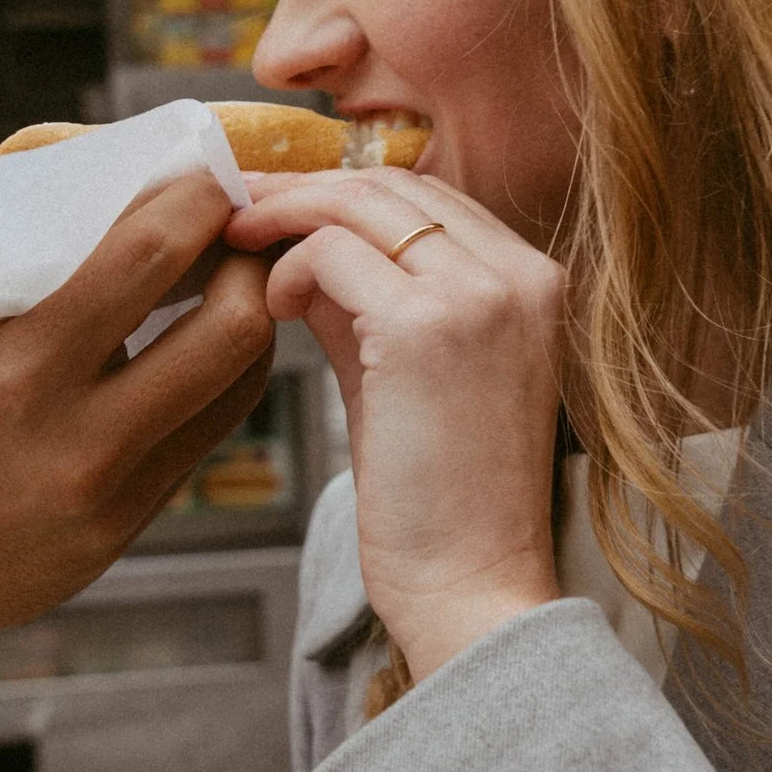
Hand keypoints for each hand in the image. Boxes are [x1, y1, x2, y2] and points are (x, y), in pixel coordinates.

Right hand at [0, 176, 274, 648]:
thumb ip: (43, 270)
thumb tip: (139, 198)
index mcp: (10, 353)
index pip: (144, 253)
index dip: (198, 200)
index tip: (206, 175)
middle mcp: (67, 424)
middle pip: (228, 322)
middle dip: (253, 262)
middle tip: (241, 234)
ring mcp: (105, 486)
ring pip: (237, 380)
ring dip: (253, 317)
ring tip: (231, 284)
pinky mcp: (123, 527)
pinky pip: (208, 434)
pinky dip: (221, 379)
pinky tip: (201, 353)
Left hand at [226, 169, 563, 677]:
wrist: (474, 588)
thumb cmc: (441, 503)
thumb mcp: (410, 376)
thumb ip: (371, 304)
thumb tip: (305, 252)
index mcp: (535, 282)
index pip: (428, 194)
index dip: (342, 191)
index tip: (279, 205)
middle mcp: (521, 275)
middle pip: (392, 183)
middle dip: (302, 189)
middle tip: (236, 210)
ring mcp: (481, 295)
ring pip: (358, 203)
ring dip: (284, 218)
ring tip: (237, 249)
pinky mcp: (427, 327)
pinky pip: (332, 254)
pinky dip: (287, 271)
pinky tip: (271, 310)